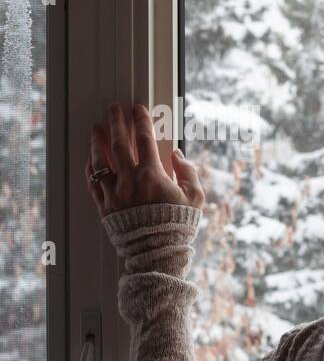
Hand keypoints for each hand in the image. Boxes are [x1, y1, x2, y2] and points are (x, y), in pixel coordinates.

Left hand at [85, 102, 203, 217]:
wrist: (158, 252)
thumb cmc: (179, 225)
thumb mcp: (195, 198)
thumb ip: (188, 172)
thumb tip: (177, 154)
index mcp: (152, 175)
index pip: (145, 140)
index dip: (141, 121)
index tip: (137, 108)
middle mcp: (130, 180)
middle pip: (119, 144)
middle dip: (115, 123)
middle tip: (112, 109)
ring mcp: (114, 193)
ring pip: (101, 161)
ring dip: (98, 142)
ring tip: (97, 129)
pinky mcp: (104, 206)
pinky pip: (93, 182)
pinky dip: (91, 168)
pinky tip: (91, 159)